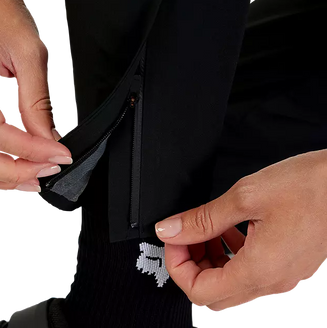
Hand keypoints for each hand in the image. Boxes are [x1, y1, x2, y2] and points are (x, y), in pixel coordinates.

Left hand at [155, 149, 326, 312]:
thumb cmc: (309, 186)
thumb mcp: (245, 197)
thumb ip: (202, 219)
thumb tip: (170, 230)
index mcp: (260, 270)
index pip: (199, 292)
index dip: (177, 265)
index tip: (172, 238)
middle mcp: (274, 283)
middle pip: (214, 294)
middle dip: (191, 265)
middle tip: (185, 235)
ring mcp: (284, 277)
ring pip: (231, 285)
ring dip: (211, 259)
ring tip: (207, 229)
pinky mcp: (290, 266)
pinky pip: (251, 274)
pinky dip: (231, 256)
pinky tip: (231, 230)